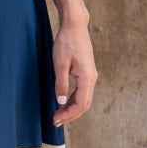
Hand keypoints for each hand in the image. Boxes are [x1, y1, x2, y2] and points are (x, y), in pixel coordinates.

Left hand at [52, 12, 96, 127]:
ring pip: (84, 99)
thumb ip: (61, 83)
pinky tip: (63, 102)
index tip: (55, 119)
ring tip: (58, 114)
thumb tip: (60, 102)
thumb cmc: (66, 42)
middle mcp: (92, 79)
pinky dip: (73, 100)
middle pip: (84, 105)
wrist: (75, 26)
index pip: (80, 104)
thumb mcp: (60, 63)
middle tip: (55, 121)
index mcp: (87, 78)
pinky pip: (82, 92)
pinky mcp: (87, 73)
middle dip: (70, 115)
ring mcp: (91, 76)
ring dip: (71, 109)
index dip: (68, 115)